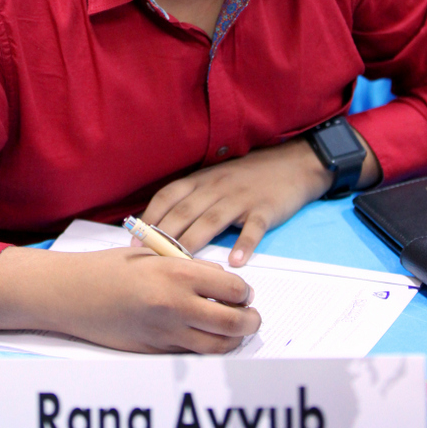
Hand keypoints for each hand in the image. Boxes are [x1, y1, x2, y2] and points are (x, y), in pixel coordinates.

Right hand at [0, 246, 260, 353]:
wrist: (73, 293)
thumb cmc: (110, 268)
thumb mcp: (153, 256)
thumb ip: (187, 268)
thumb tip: (218, 280)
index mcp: (177, 273)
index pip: (232, 288)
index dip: (244, 291)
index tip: (244, 292)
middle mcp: (176, 305)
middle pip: (233, 322)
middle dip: (249, 321)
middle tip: (252, 317)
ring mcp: (166, 333)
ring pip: (218, 346)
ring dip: (233, 341)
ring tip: (235, 332)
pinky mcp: (154, 352)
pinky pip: (192, 355)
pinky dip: (206, 350)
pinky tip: (206, 340)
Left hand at [142, 135, 379, 266]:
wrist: (292, 163)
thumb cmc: (247, 176)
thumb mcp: (214, 179)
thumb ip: (190, 198)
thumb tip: (157, 224)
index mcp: (200, 180)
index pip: (168, 196)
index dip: (150, 218)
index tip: (134, 242)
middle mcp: (216, 187)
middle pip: (185, 211)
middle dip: (164, 235)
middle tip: (148, 259)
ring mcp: (241, 197)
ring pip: (212, 220)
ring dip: (194, 241)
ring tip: (180, 264)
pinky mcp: (266, 208)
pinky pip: (253, 227)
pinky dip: (244, 243)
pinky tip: (236, 261)